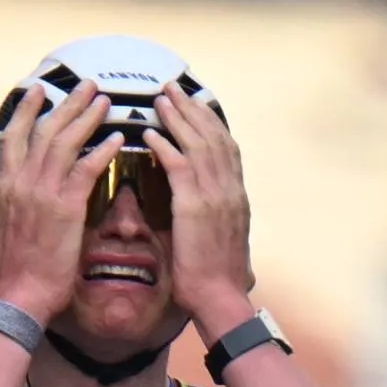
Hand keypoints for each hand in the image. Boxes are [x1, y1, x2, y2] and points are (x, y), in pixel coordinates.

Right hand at [0, 81, 115, 317]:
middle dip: (66, 104)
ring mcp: (43, 193)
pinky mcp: (65, 208)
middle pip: (45, 131)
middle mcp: (22, 183)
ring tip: (104, 100)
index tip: (38, 92)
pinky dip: (101, 150)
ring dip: (86, 117)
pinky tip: (117, 138)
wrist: (19, 297)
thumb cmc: (10, 275)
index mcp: (5, 188)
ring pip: (66, 142)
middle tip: (85, 85)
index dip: (27, 112)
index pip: (15, 139)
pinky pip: (86, 170)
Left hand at [144, 85, 255, 322]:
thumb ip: (213, 217)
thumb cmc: (216, 278)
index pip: (227, 148)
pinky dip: (165, 146)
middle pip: (213, 137)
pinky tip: (150, 133)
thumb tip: (203, 208)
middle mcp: (229, 190)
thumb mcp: (220, 239)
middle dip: (193, 109)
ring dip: (178, 118)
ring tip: (161, 99)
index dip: (211, 122)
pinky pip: (179, 166)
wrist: (220, 298)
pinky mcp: (195, 207)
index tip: (197, 103)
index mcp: (236, 196)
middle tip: (174, 88)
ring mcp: (215, 196)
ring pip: (197, 144)